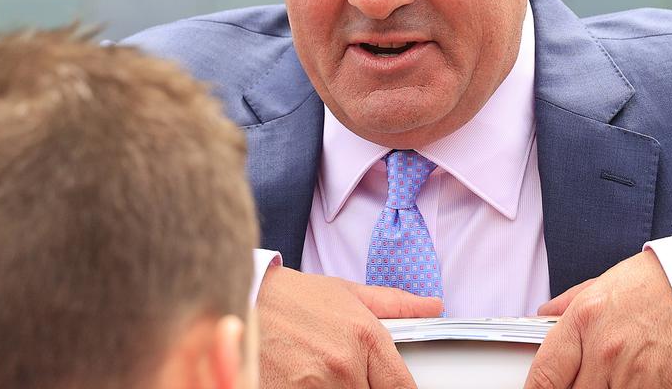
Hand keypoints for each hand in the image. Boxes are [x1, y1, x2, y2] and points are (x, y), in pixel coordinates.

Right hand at [256, 266, 442, 388]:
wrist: (238, 299)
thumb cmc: (289, 297)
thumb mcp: (347, 292)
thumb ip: (395, 304)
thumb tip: (433, 306)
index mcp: (364, 338)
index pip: (402, 388)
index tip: (390, 388)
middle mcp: (344, 366)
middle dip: (364, 387)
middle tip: (348, 374)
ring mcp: (315, 387)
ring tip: (320, 373)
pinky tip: (304, 381)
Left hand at [525, 251, 671, 388]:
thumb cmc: (651, 285)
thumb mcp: (598, 286)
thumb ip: (564, 307)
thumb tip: (541, 318)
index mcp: (583, 321)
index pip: (545, 375)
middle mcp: (605, 350)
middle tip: (584, 381)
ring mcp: (634, 373)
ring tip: (610, 379)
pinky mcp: (663, 388)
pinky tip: (632, 382)